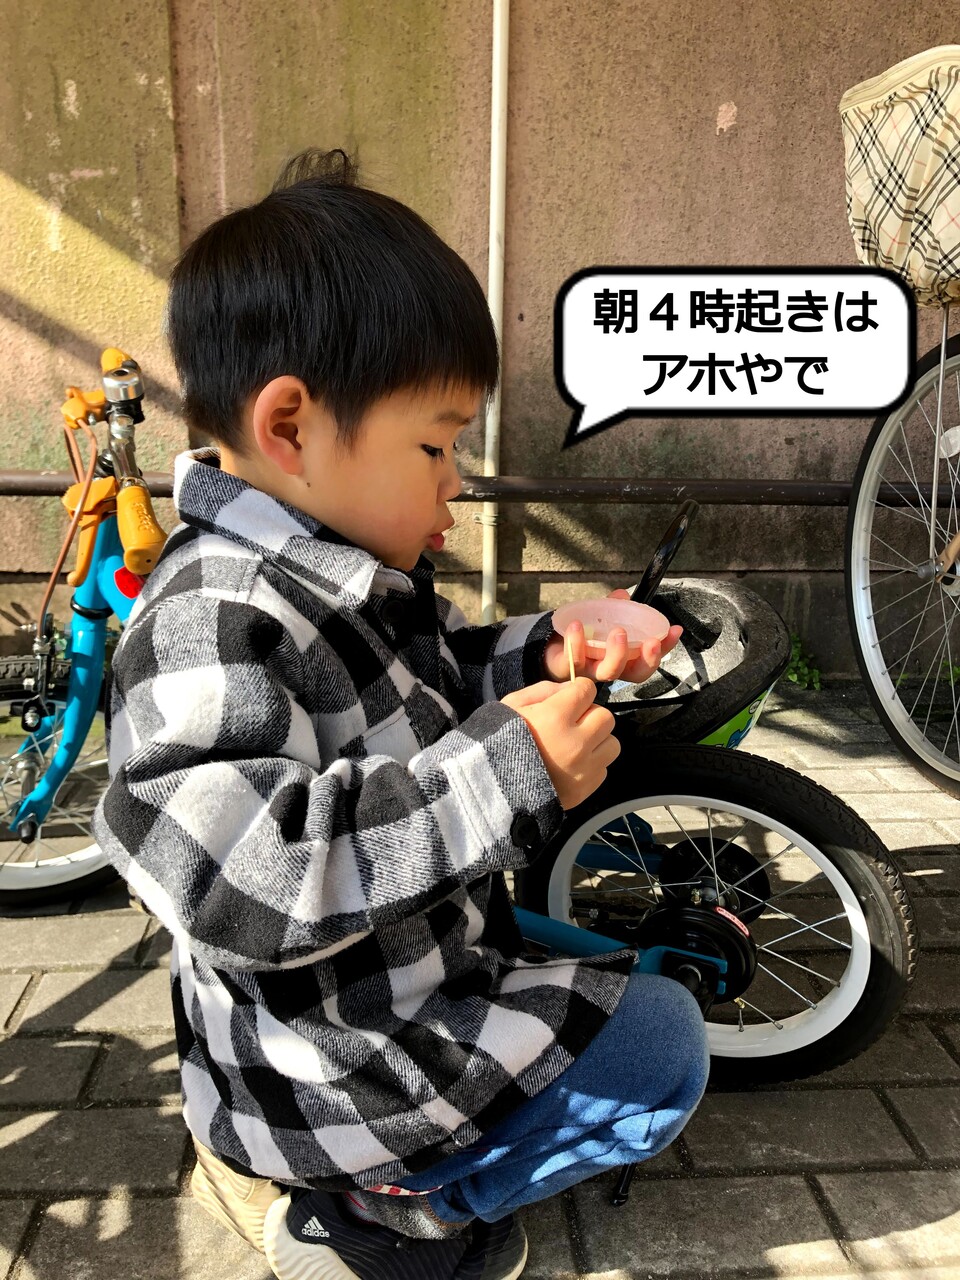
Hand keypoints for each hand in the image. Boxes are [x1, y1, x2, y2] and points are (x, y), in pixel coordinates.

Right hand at [501, 677, 619, 809]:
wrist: (492, 789)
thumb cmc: (498, 742)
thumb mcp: (511, 706)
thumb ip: (543, 691)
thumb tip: (570, 688)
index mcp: (555, 716)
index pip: (587, 690)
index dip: (578, 691)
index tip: (570, 699)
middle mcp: (576, 741)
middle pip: (605, 716)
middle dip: (591, 716)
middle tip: (573, 723)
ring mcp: (584, 768)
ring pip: (612, 743)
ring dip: (597, 741)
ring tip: (576, 746)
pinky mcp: (586, 788)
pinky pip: (603, 768)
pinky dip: (591, 765)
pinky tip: (571, 766)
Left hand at [543, 589, 682, 684]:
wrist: (550, 649)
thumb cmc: (582, 638)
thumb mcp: (600, 620)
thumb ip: (613, 609)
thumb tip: (623, 596)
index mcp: (624, 659)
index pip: (649, 658)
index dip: (665, 648)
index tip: (674, 630)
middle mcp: (610, 669)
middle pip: (635, 673)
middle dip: (646, 658)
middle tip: (649, 641)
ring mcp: (590, 671)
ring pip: (607, 672)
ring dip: (616, 653)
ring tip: (618, 631)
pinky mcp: (568, 669)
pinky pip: (573, 659)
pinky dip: (575, 641)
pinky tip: (576, 625)